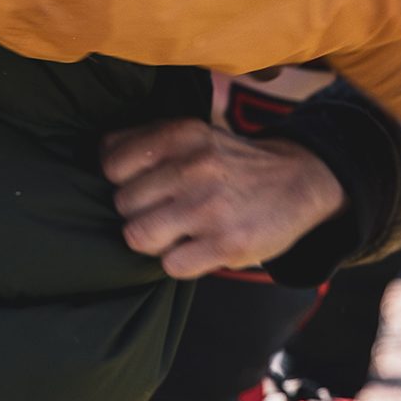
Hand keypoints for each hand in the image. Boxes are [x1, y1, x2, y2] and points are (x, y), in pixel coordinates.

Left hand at [101, 117, 346, 279]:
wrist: (300, 181)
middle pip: (123, 204)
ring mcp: (210, 207)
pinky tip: (197, 248)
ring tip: (175, 232)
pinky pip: (171, 265)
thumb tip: (100, 156)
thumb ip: (148, 140)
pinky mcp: (227, 245)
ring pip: (138, 236)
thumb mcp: (195, 135)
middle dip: (138, 212)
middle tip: (165, 211)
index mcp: (183, 134)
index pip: (112, 164)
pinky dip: (179, 262)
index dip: (122, 181)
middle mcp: (195, 167)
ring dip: (153, 240)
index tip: (143, 185)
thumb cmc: (231, 162)